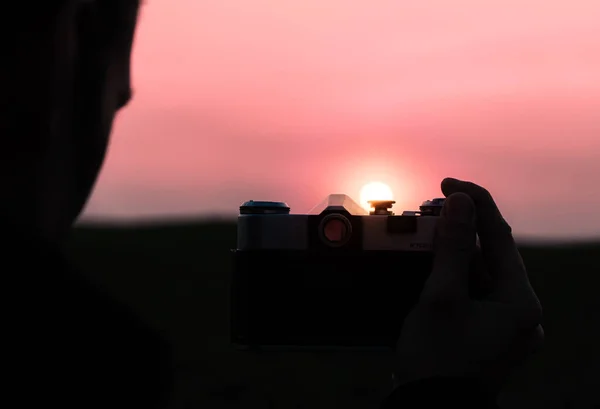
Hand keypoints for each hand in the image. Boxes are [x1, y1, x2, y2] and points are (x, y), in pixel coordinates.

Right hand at [393, 178, 543, 394]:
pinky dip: (457, 276)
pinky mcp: (492, 333)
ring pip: (483, 274)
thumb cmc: (436, 357)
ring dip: (457, 253)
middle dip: (463, 230)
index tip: (449, 183)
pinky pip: (477, 293)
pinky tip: (436, 266)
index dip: (475, 204)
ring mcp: (508, 325)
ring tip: (428, 233)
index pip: (501, 238)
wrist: (430, 408)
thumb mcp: (441, 296)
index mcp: (520, 302)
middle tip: (432, 209)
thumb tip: (462, 202)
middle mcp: (522, 313)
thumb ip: (453, 247)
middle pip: (493, 256)